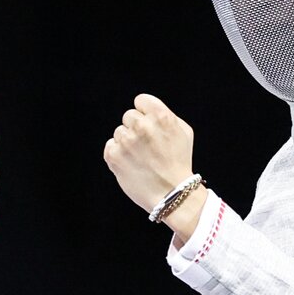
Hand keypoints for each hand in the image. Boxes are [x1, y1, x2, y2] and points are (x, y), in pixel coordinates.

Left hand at [102, 93, 195, 211]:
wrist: (171, 194)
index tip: (149, 125)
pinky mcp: (113, 155)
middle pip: (129, 116)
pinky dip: (118, 154)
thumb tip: (147, 110)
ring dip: (127, 142)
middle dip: (136, 128)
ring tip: (140, 157)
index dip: (145, 113)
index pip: (141, 100)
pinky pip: (110, 146)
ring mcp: (126, 141)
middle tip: (147, 146)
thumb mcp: (183, 132)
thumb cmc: (179, 162)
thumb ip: (165, 115)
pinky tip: (131, 163)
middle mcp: (142, 126)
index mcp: (161, 116)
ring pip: (119, 131)